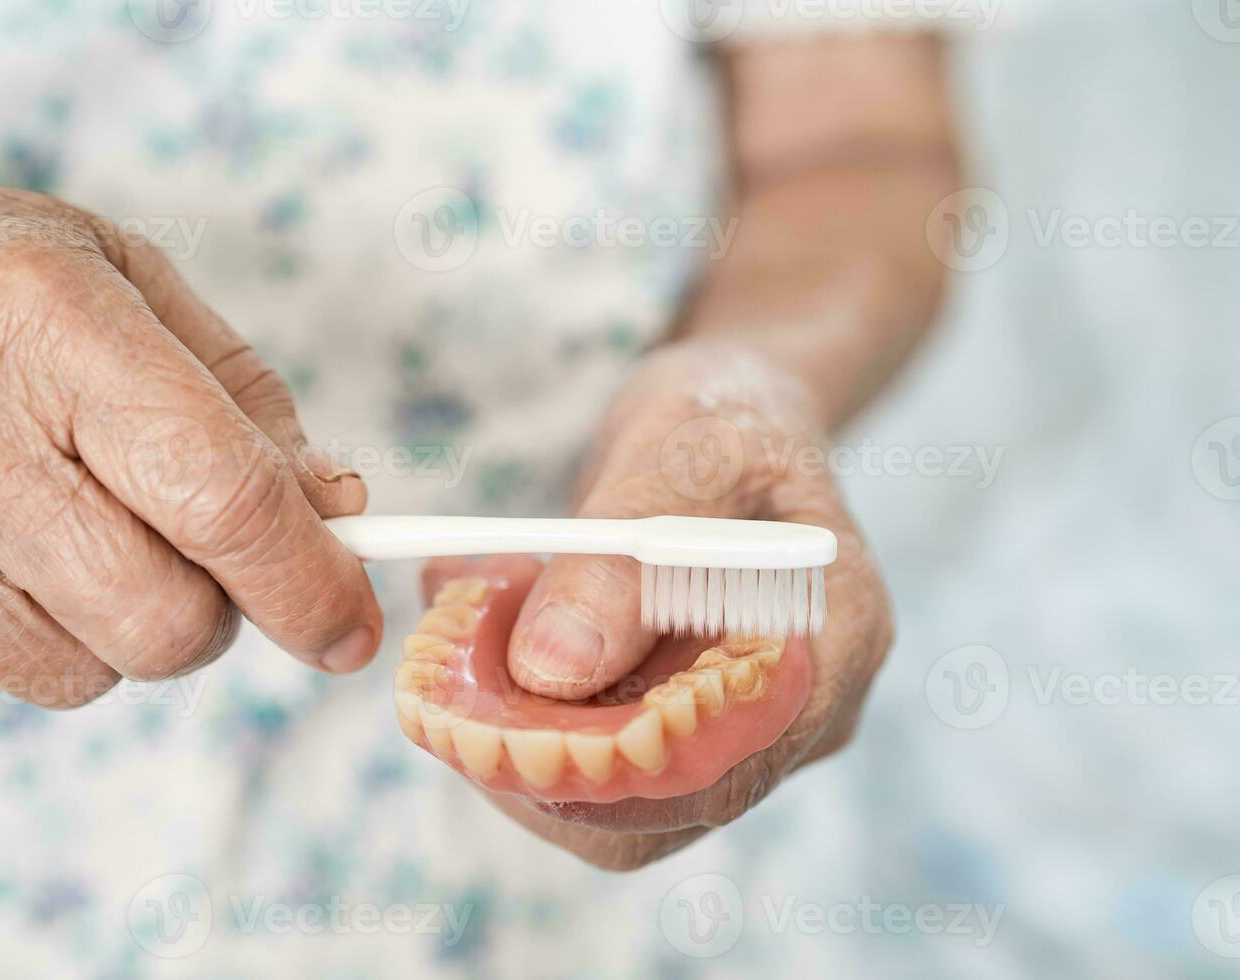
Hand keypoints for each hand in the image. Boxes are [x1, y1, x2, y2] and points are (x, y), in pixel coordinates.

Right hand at [0, 162, 381, 705]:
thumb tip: (334, 507)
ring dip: (116, 627)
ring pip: (87, 676)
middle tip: (193, 555)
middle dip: (215, 614)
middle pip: (165, 623)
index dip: (311, 582)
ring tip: (60, 526)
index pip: (223, 496)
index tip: (348, 625)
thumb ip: (235, 391)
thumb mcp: (105, 271)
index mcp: (48, 322)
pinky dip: (28, 638)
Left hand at [492, 338, 892, 868]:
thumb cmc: (727, 415)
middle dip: (533, 758)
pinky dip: (509, 704)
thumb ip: (624, 557)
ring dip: (508, 731)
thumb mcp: (682, 452)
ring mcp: (730, 728)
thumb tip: (551, 672)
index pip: (725, 769)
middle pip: (657, 808)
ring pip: (604, 797)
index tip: (491, 718)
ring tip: (459, 625)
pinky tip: (474, 622)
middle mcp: (792, 713)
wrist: (724, 418)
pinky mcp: (668, 721)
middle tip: (447, 672)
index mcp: (830, 646)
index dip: (605, 772)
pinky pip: (582, 751)